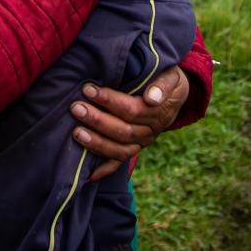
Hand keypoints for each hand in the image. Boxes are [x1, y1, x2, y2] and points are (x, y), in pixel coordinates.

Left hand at [70, 65, 189, 181]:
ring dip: (97, 143)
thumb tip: (152, 98)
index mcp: (159, 113)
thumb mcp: (171, 76)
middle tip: (76, 108)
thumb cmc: (166, 78)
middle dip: (98, 120)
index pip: (133, 110)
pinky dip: (104, 170)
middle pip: (123, 131)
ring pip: (120, 149)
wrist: (173, 94)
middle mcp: (150, 132)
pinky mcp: (133, 150)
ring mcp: (141, 143)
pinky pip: (119, 163)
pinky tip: (88, 174)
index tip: (88, 89)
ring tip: (76, 132)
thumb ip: (163, 85)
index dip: (110, 101)